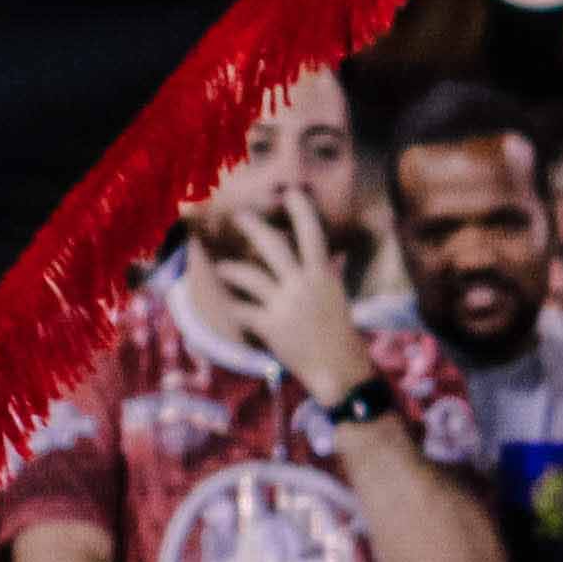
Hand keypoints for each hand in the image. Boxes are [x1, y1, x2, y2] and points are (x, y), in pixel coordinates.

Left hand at [223, 191, 377, 405]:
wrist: (339, 368)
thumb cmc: (340, 333)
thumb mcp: (338, 298)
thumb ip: (331, 274)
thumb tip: (335, 257)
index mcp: (322, 276)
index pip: (312, 234)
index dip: (301, 211)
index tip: (290, 193)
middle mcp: (303, 285)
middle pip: (273, 246)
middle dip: (253, 227)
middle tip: (239, 216)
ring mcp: (285, 305)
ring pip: (249, 276)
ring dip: (230, 270)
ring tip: (222, 268)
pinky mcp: (270, 326)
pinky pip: (241, 310)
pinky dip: (233, 308)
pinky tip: (228, 307)